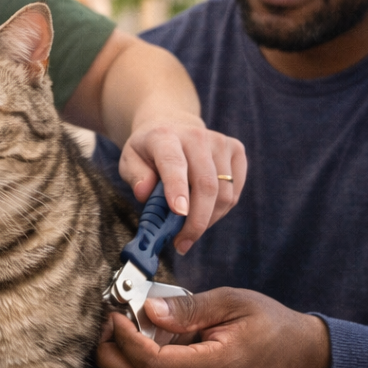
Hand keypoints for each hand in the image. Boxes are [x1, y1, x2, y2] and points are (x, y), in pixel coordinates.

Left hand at [96, 287, 330, 367]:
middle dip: (113, 351)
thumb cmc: (270, 327)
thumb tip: (147, 309)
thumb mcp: (231, 302)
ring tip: (138, 327)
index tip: (116, 312)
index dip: (124, 338)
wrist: (303, 363)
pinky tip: (156, 345)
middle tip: (113, 320)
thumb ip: (186, 308)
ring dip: (127, 359)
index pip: (150, 363)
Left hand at [121, 115, 246, 253]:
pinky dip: (220, 211)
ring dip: (208, 220)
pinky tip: (203, 212)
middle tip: (182, 243)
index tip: (178, 213)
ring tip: (189, 229)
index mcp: (164, 136)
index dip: (177, 189)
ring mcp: (220, 142)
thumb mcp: (130, 160)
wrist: (171, 125)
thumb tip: (144, 193)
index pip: (173, 163)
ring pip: (224, 193)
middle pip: (206, 184)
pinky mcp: (237, 150)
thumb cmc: (148, 151)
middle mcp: (196, 135)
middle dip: (196, 220)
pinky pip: (234, 192)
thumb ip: (135, 176)